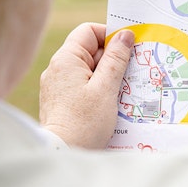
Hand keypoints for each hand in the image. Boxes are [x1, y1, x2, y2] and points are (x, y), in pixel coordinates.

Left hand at [39, 23, 134, 149]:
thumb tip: (125, 34)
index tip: (128, 51)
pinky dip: (97, 90)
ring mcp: (57, 85)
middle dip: (112, 60)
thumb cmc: (84, 122)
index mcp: (66, 59)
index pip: (89, 31)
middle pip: (90, 51)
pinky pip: (82, 85)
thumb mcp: (106, 88)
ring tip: (120, 92)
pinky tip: (109, 104)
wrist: (61, 154)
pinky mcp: (60, 100)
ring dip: (107, 77)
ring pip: (88, 70)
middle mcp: (57, 68)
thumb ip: (116, 59)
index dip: (110, 36)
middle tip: (130, 74)